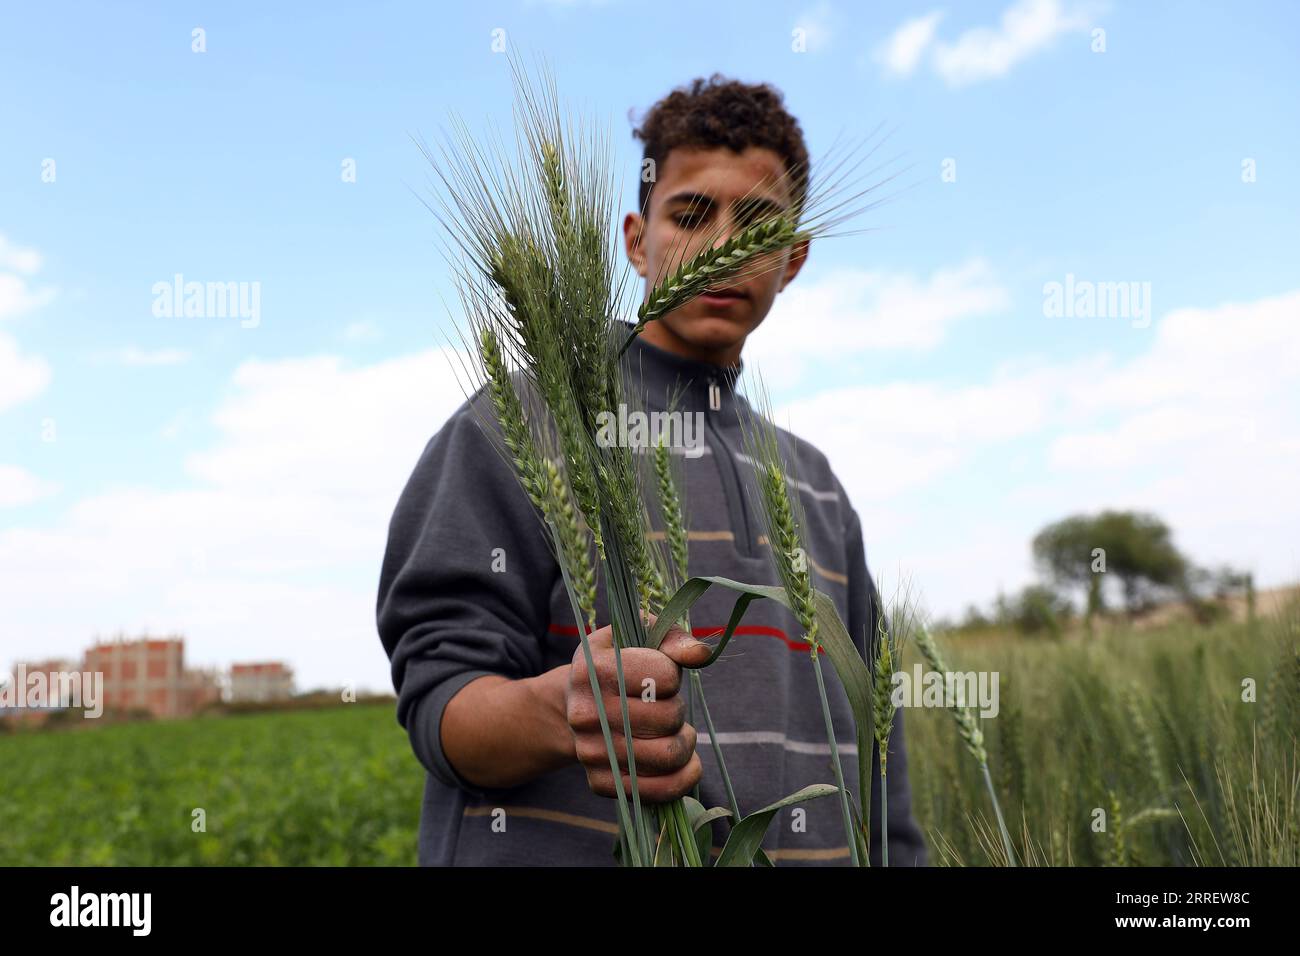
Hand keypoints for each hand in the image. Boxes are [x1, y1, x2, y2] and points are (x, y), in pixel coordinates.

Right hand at [565, 615, 712, 802]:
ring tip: (675, 732)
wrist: (573, 704)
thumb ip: (672, 638)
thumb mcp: (634, 637)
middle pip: (668, 718)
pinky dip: (683, 778)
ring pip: (668, 756)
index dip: (672, 675)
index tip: (656, 675)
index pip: (664, 677)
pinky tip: (686, 764)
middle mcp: (586, 714)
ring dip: (685, 743)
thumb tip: (700, 654)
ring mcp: (590, 752)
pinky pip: (658, 791)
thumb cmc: (615, 664)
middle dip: (678, 710)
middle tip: (667, 706)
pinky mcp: (599, 782)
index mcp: (592, 670)